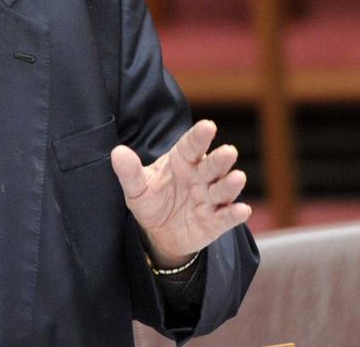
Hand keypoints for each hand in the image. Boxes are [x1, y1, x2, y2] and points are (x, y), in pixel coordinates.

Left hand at [110, 120, 251, 267]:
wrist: (159, 232)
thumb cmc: (152, 200)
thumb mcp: (136, 188)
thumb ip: (129, 171)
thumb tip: (118, 152)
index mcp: (182, 161)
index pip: (191, 145)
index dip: (200, 136)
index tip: (208, 126)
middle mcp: (200, 177)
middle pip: (212, 165)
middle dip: (221, 159)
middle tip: (228, 151)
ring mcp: (210, 199)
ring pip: (223, 189)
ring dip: (231, 184)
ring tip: (237, 178)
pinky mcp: (216, 221)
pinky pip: (227, 217)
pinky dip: (235, 214)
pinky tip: (242, 210)